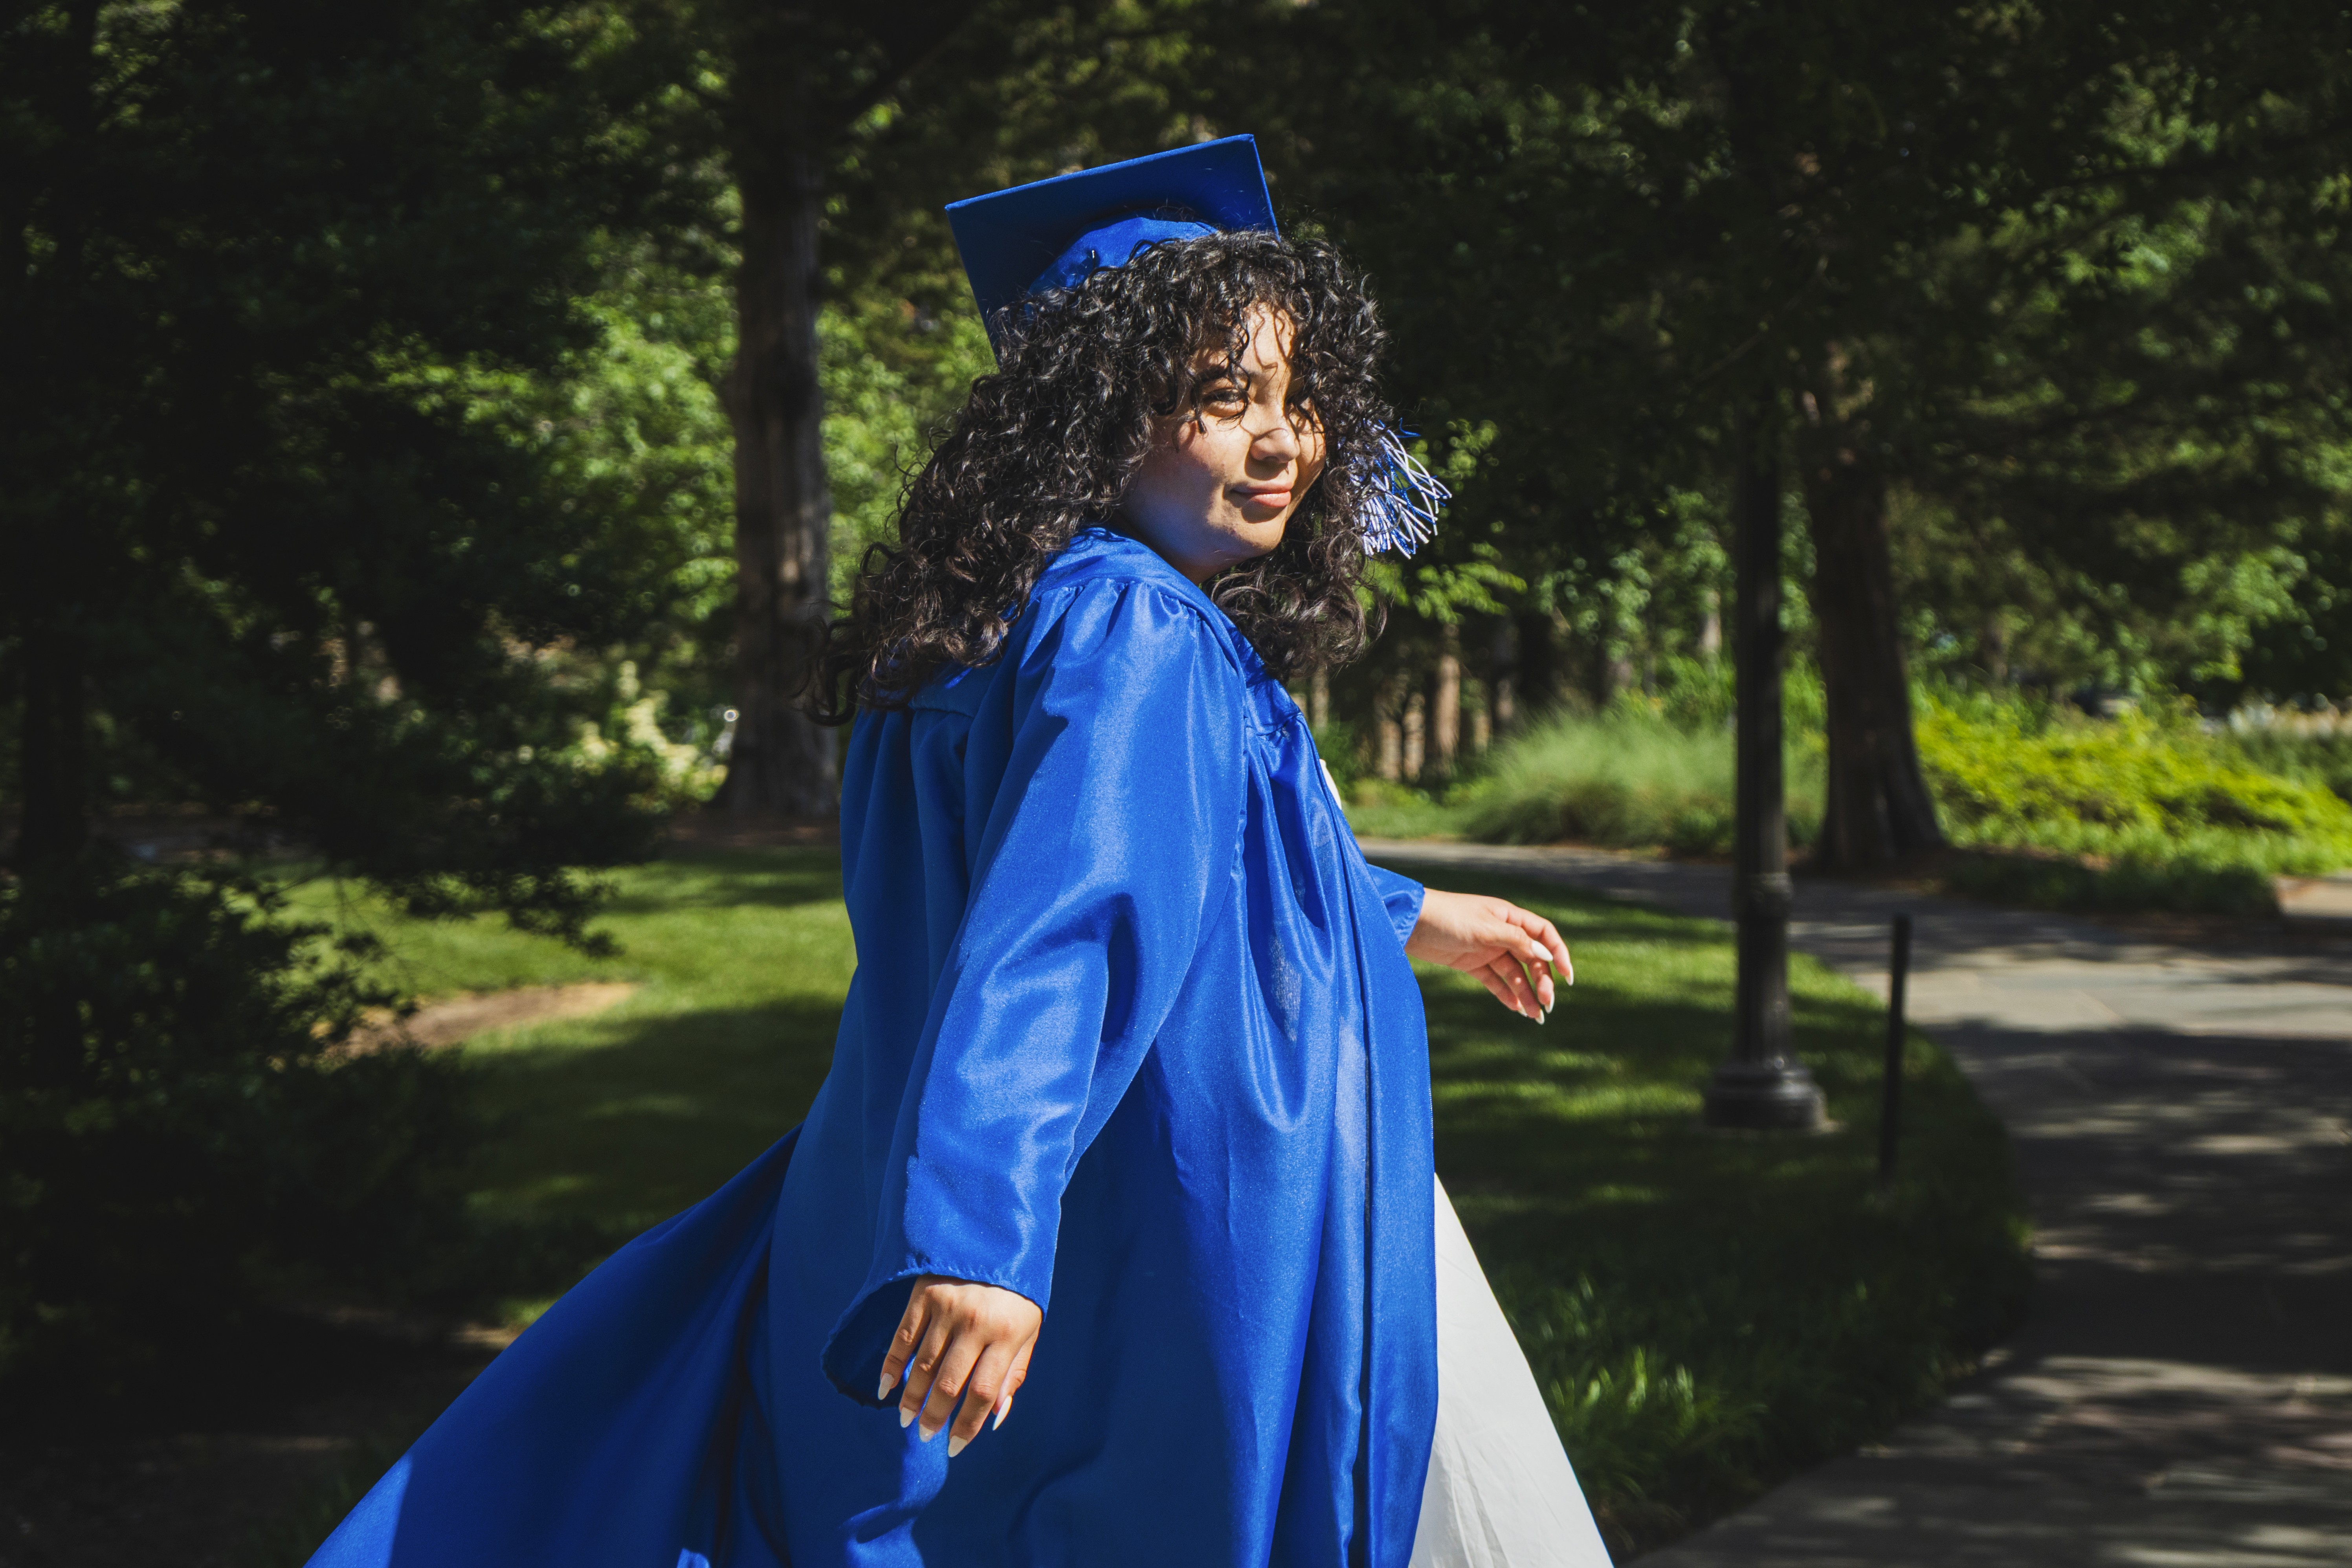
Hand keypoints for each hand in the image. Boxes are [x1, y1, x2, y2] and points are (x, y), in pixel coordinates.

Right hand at [880, 1274, 1042, 1456]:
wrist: (999, 1240)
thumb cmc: (1017, 1296)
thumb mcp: (1028, 1332)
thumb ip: (1013, 1374)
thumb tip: (994, 1418)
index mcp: (1006, 1335)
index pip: (982, 1393)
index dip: (967, 1426)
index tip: (953, 1448)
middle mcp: (975, 1322)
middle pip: (948, 1384)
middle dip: (934, 1417)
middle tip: (924, 1434)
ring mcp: (947, 1307)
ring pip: (923, 1365)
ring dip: (911, 1398)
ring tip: (906, 1419)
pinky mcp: (924, 1294)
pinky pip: (903, 1337)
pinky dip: (892, 1366)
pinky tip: (886, 1388)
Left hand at [1405, 888, 1573, 1020]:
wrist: (1409, 923)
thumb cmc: (1448, 917)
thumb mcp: (1485, 928)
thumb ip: (1516, 941)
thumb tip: (1546, 955)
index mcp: (1509, 916)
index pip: (1544, 934)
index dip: (1558, 953)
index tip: (1567, 976)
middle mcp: (1501, 932)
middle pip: (1531, 958)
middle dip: (1542, 981)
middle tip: (1547, 1004)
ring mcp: (1486, 949)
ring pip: (1514, 974)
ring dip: (1526, 994)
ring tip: (1535, 1017)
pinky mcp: (1471, 963)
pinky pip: (1495, 981)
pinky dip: (1506, 995)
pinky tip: (1517, 1009)